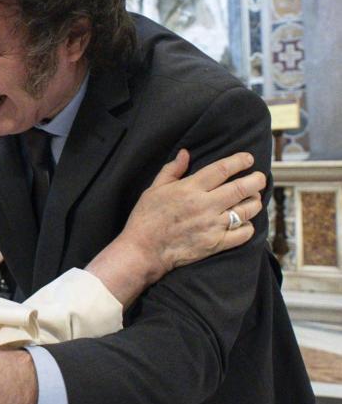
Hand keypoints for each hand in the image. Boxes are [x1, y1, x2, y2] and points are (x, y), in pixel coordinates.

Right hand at [87, 149, 264, 305]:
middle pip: (242, 188)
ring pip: (247, 210)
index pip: (223, 169)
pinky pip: (243, 234)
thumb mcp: (154, 189)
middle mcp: (205, 205)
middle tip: (260, 177)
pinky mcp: (216, 244)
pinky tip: (244, 222)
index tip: (248, 159)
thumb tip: (185, 153)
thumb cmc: (146, 218)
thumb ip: (172, 170)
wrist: (143, 250)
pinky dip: (249, 226)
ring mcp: (213, 225)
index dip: (240, 161)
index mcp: (190, 188)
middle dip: (256, 180)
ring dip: (255, 201)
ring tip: (254, 198)